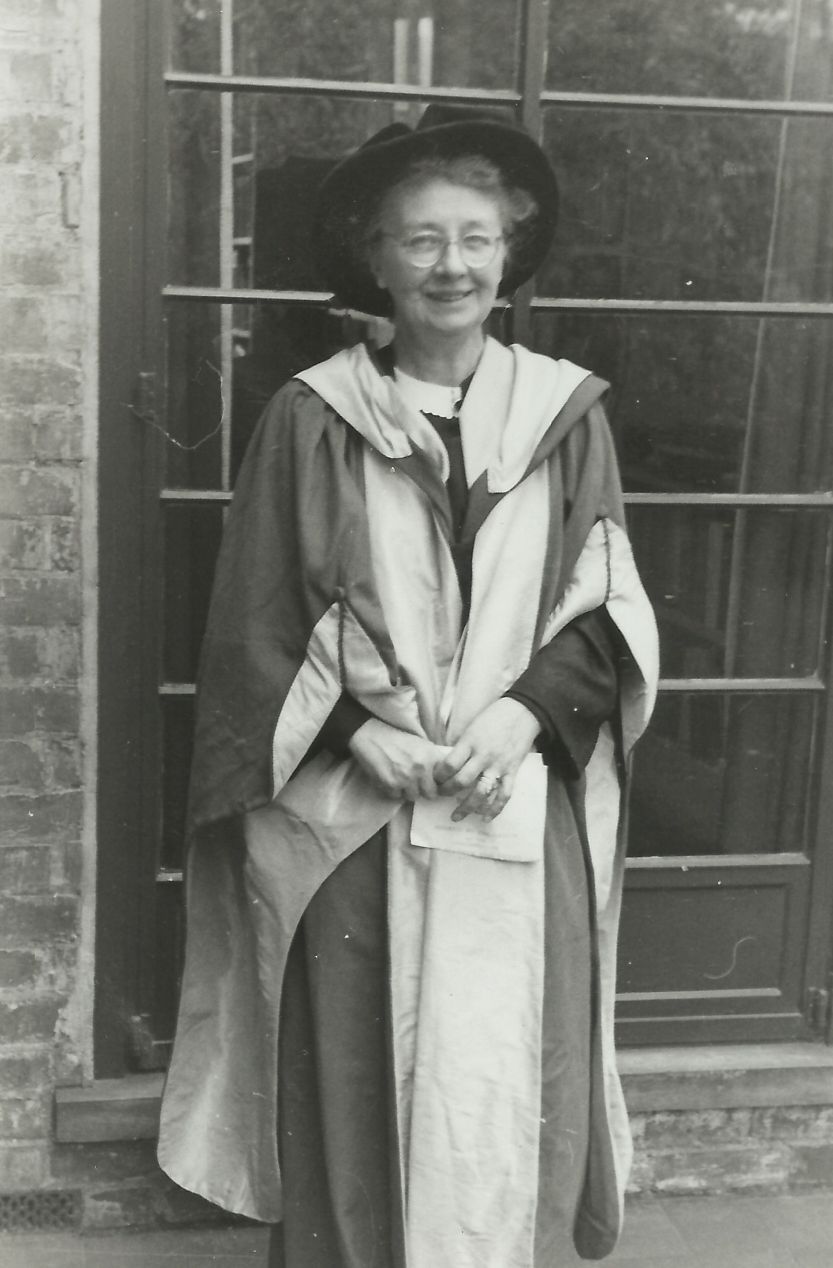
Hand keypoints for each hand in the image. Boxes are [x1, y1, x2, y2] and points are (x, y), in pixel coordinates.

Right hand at [348, 718, 449, 801]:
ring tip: (402, 779)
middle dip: (423, 790)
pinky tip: (390, 778)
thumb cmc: (398, 738)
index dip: (437, 785)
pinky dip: (393, 790)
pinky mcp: (390, 784)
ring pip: (413, 797)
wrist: (371, 735)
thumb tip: (443, 777)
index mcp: (431, 757)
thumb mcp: (422, 744)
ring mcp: (406, 778)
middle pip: (429, 794)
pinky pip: (396, 796)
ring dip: (408, 791)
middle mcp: (421, 769)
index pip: (443, 783)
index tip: (432, 784)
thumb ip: (434, 760)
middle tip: (416, 783)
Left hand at [434, 698, 540, 820]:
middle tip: (441, 795)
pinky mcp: (512, 772)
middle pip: (461, 781)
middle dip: (447, 791)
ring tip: (456, 816)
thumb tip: (449, 763)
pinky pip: (503, 795)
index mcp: (470, 742)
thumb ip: (462, 746)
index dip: (439, 776)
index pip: (449, 764)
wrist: (523, 712)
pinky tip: (484, 818)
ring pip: (481, 792)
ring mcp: (499, 766)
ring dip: (467, 807)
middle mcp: (483, 756)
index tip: (434, 779)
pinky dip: (494, 809)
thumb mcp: (472, 727)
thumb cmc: (494, 716)